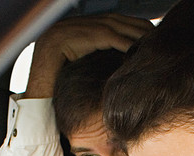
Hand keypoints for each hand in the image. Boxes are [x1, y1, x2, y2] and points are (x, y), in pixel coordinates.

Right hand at [23, 14, 154, 97]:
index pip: (109, 20)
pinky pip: (104, 37)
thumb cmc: (59, 90)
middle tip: (156, 36)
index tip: (149, 33)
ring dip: (133, 33)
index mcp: (75, 28)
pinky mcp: (68, 38)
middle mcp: (71, 24)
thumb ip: (98, 58)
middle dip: (136, 26)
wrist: (36, 98)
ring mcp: (68, 28)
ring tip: (151, 42)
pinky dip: (122, 42)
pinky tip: (136, 50)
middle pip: (113, 19)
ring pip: (111, 25)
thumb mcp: (83, 69)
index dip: (130, 25)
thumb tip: (122, 62)